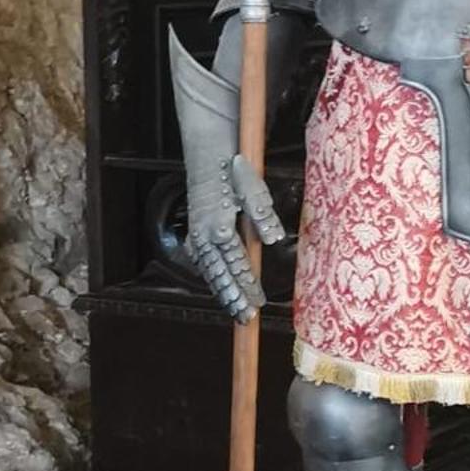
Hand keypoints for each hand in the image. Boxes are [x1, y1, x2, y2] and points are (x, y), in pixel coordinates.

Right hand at [186, 154, 284, 322]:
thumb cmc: (233, 168)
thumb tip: (274, 239)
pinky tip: (219, 290)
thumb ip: (262, 215)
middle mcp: (204, 233)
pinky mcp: (195, 232)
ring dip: (222, 293)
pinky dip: (212, 279)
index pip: (236, 262)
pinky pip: (203, 263)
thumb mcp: (252, 187)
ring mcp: (197, 234)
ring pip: (209, 272)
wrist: (207, 152)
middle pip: (220, 274)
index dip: (248, 284)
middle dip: (234, 298)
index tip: (259, 301)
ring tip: (235, 312)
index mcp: (219, 223)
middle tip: (247, 318)